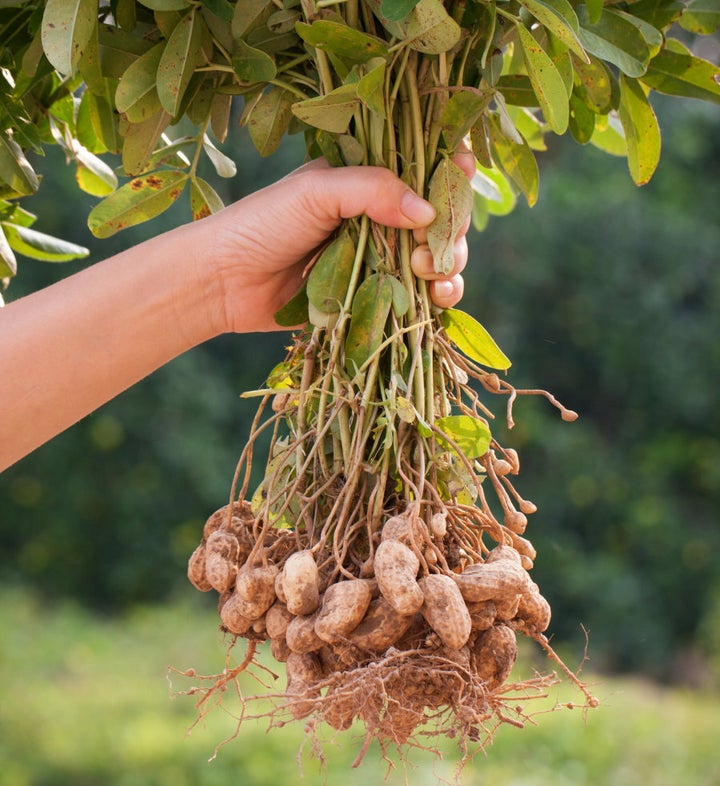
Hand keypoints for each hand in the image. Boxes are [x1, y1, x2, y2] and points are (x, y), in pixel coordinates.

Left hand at [200, 154, 474, 333]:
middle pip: (439, 221)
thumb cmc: (263, 224)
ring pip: (436, 260)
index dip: (449, 172)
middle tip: (433, 250)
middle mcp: (378, 219)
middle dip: (450, 232)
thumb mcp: (316, 192)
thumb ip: (372, 191)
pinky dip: (434, 299)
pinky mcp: (371, 298)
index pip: (422, 171)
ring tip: (434, 277)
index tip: (465, 173)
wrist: (224, 281)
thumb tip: (428, 212)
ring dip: (449, 267)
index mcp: (366, 183)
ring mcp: (377, 260)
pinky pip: (415, 298)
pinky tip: (435, 299)